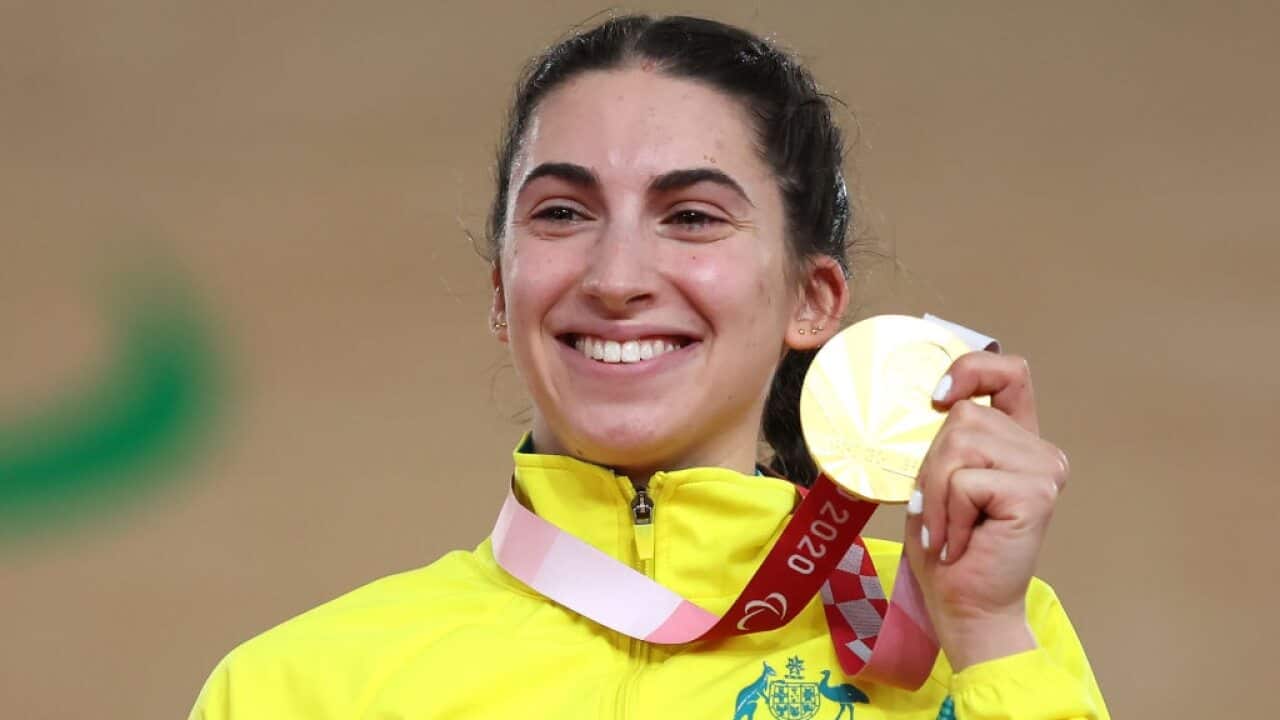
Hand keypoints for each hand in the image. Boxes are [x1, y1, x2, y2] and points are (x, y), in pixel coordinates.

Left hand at [903, 351, 1069, 670]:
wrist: (966, 607)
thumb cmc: (947, 548)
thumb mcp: (937, 481)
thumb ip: (943, 441)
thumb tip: (925, 403)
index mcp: (1015, 441)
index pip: (1008, 373)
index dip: (973, 368)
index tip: (939, 396)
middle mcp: (1038, 451)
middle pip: (963, 416)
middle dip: (932, 466)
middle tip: (940, 513)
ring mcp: (1043, 469)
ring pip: (958, 444)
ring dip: (937, 493)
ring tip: (951, 530)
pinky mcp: (1036, 492)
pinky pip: (964, 480)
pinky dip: (949, 513)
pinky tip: (963, 542)